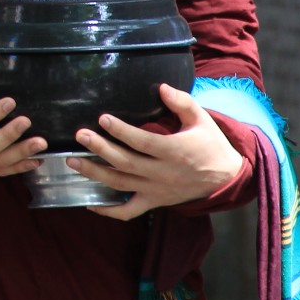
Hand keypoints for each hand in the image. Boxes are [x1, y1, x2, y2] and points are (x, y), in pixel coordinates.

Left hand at [71, 85, 245, 219]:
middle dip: (101, 149)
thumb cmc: (210, 144)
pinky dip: (109, 211)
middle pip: (126, 163)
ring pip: (121, 185)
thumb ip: (182, 102)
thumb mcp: (202, 119)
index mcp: (175, 151)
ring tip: (73, 162)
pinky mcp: (155, 202)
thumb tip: (161, 87)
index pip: (143, 142)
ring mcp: (157, 190)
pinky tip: (90, 203)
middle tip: (80, 136)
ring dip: (95, 173)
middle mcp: (163, 173)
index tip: (103, 118)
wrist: (226, 177)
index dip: (122, 131)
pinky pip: (129, 211)